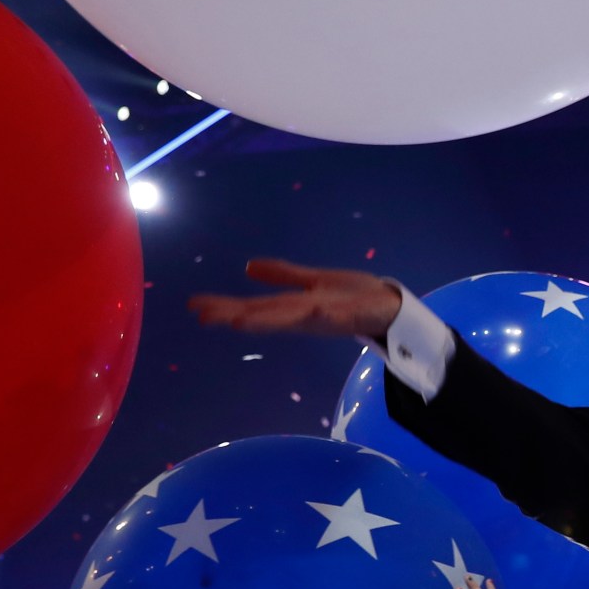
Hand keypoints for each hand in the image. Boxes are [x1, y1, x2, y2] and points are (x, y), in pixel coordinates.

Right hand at [187, 260, 402, 338]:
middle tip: (202, 315)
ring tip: (237, 321)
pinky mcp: (349, 314)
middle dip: (233, 315)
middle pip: (264, 314)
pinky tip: (307, 306)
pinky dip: (316, 312)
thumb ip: (283, 275)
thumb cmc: (354, 295)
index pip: (252, 306)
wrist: (393, 308)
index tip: (194, 306)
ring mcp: (326, 316)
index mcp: (294, 307)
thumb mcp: (313, 281)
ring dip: (265, 320)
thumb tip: (247, 267)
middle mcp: (304, 315)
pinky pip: (331, 314)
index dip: (224, 307)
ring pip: (290, 318)